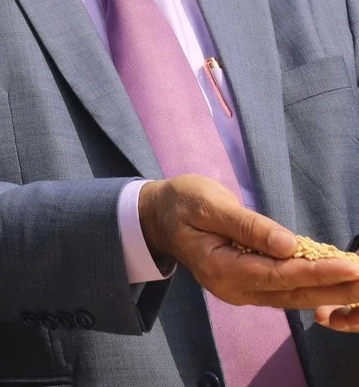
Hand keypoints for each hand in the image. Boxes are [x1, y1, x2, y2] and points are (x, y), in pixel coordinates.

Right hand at [139, 175, 358, 318]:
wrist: (158, 216)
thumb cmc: (181, 202)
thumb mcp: (207, 204)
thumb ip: (246, 225)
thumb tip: (288, 244)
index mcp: (220, 269)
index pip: (278, 274)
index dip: (316, 272)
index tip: (349, 267)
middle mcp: (233, 289)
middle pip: (292, 294)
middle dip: (333, 288)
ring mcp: (241, 291)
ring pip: (293, 296)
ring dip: (329, 290)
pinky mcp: (250, 285)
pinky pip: (286, 289)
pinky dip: (314, 285)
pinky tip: (338, 279)